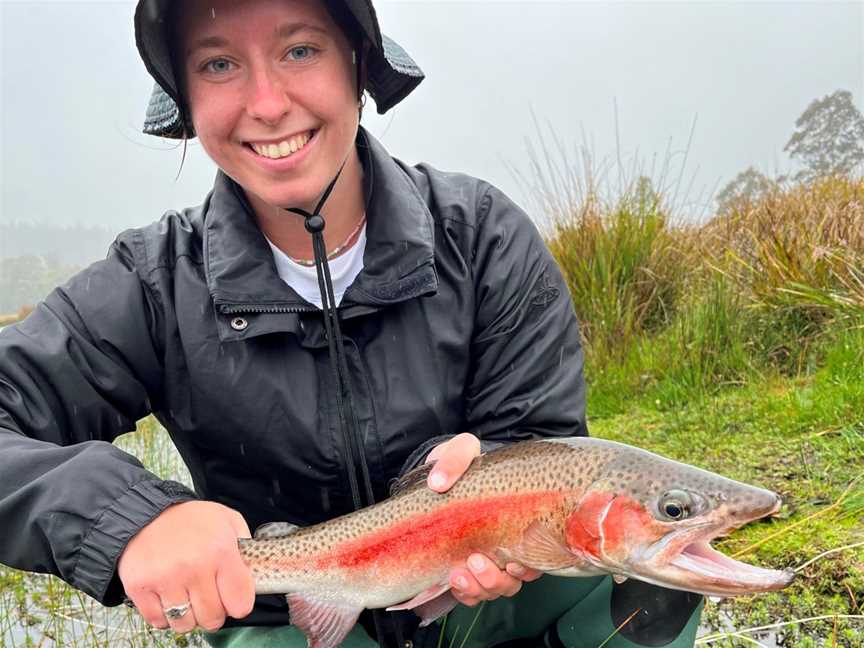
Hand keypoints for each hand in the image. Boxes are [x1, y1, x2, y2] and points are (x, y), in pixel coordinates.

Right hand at [118, 501, 255, 633]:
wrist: (147, 512)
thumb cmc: (190, 519)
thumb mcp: (228, 520)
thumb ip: (245, 546)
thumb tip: (255, 570)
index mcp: (220, 551)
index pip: (240, 603)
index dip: (238, 604)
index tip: (233, 598)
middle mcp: (194, 566)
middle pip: (212, 619)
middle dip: (213, 612)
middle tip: (208, 596)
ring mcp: (165, 578)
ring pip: (185, 624)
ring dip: (188, 616)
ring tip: (187, 595)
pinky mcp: (140, 586)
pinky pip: (158, 621)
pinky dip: (165, 615)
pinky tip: (169, 596)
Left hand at [425, 434, 542, 605]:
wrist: (436, 475)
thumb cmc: (459, 465)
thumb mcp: (459, 451)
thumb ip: (455, 458)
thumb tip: (439, 482)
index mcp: (516, 519)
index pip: (536, 554)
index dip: (529, 566)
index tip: (513, 563)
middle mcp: (506, 545)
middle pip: (514, 579)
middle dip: (495, 579)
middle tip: (476, 561)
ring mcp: (486, 559)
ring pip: (494, 590)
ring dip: (478, 588)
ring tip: (458, 573)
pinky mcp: (464, 568)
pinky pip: (471, 594)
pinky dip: (464, 593)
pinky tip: (453, 581)